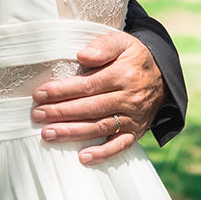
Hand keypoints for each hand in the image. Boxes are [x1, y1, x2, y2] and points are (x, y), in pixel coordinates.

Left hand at [30, 31, 163, 165]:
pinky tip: (82, 157)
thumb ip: (103, 45)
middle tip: (37, 115)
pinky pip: (121, 145)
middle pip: (90, 108)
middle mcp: (129, 98)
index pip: (88, 85)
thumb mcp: (122, 42)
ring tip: (48, 134)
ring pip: (100, 127)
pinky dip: (103, 153)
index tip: (40, 94)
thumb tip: (82, 55)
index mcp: (123, 75)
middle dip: (61, 112)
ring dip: (73, 133)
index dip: (62, 91)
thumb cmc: (133, 57)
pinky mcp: (136, 132)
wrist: (163, 75)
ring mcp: (133, 118)